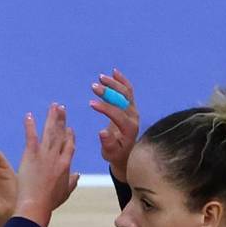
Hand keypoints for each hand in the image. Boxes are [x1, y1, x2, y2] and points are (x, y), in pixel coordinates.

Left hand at [15, 104, 79, 226]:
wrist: (36, 205)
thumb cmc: (49, 202)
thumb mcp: (64, 193)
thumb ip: (72, 182)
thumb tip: (77, 175)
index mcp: (66, 165)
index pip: (69, 146)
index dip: (69, 135)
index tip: (69, 127)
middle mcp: (57, 157)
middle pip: (60, 134)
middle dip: (61, 119)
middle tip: (61, 107)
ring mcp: (44, 155)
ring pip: (49, 132)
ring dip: (51, 118)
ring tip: (53, 106)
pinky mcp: (31, 156)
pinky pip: (31, 137)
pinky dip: (30, 126)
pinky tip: (29, 116)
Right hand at [90, 68, 139, 182]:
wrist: (126, 153)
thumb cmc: (116, 154)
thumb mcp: (109, 152)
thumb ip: (107, 143)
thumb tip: (101, 132)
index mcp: (129, 128)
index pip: (118, 114)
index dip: (105, 108)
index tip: (91, 103)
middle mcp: (134, 116)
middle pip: (123, 100)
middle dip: (108, 92)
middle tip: (94, 87)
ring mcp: (133, 110)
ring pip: (126, 93)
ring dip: (114, 84)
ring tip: (100, 78)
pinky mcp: (131, 107)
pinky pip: (128, 91)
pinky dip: (122, 81)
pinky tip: (114, 72)